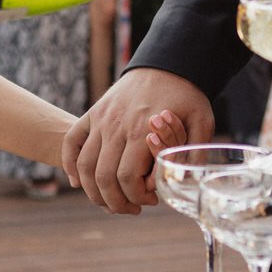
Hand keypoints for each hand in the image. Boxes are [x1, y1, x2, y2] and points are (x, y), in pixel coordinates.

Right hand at [63, 70, 213, 212]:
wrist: (167, 62)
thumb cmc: (186, 94)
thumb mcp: (202, 122)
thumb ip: (193, 153)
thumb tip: (182, 183)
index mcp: (142, 130)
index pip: (128, 178)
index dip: (136, 197)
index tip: (151, 201)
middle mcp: (117, 126)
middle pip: (103, 177)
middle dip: (115, 202)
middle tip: (131, 209)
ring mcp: (101, 119)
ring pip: (84, 165)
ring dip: (93, 191)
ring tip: (109, 201)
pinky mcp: (93, 114)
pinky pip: (71, 142)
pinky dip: (70, 165)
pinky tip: (78, 182)